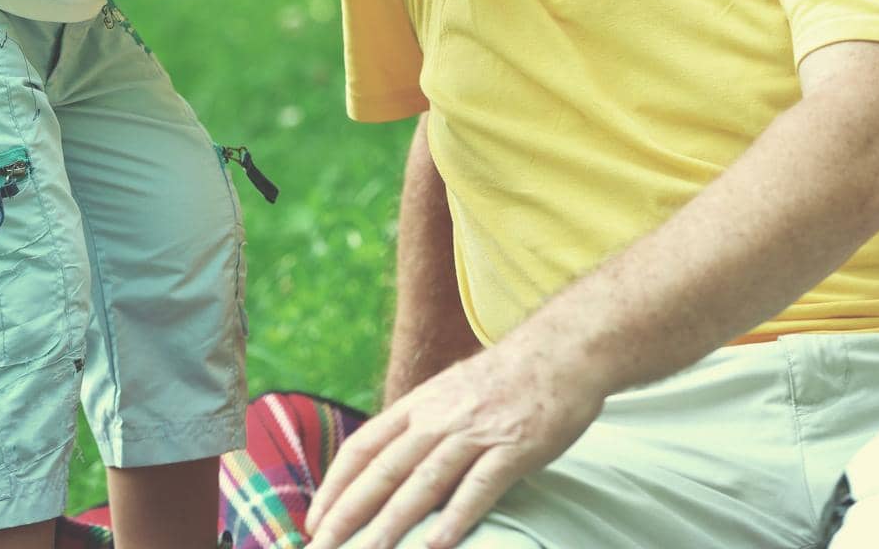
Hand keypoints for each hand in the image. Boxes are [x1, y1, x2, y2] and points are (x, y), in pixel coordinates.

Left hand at [304, 336, 602, 548]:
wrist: (564, 349)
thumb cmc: (510, 377)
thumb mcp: (454, 389)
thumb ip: (423, 422)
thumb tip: (389, 460)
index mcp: (422, 402)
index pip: (365, 445)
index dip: (337, 485)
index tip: (314, 519)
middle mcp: (441, 416)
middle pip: (384, 469)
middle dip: (349, 513)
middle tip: (322, 548)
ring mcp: (476, 431)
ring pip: (424, 482)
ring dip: (391, 524)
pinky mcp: (513, 447)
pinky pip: (478, 487)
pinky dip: (455, 517)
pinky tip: (435, 545)